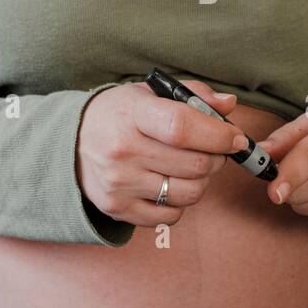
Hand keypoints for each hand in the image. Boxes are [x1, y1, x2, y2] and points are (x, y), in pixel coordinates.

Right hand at [76, 78, 246, 228]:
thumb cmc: (120, 114)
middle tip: (213, 150)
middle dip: (216, 158)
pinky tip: (170, 183)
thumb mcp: (150, 93)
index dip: (218, 135)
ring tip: (191, 167)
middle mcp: (121, 150)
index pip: (182, 127)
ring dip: (202, 181)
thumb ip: (193, 94)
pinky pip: (172, 215)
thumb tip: (229, 105)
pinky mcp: (118, 208)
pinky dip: (181, 201)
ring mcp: (119, 183)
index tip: (235, 138)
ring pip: (189, 192)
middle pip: (194, 164)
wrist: (72, 142)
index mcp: (131, 114)